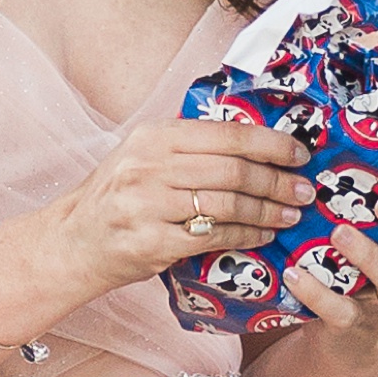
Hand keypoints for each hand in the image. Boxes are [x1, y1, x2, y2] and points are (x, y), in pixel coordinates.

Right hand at [0, 112, 306, 341]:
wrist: (73, 241)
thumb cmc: (118, 197)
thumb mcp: (144, 156)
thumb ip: (190, 147)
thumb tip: (256, 141)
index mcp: (154, 136)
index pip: (226, 134)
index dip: (271, 143)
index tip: (300, 153)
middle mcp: (149, 166)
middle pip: (232, 170)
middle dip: (277, 180)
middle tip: (304, 190)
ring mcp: (148, 205)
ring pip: (227, 204)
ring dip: (267, 211)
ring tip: (291, 215)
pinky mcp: (152, 242)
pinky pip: (213, 236)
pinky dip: (245, 236)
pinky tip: (263, 236)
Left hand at [281, 187, 377, 342]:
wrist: (335, 329)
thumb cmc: (346, 262)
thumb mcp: (358, 230)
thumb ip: (359, 198)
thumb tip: (331, 134)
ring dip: (371, 256)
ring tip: (339, 232)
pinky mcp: (352, 323)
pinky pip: (342, 311)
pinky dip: (318, 292)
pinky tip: (295, 271)